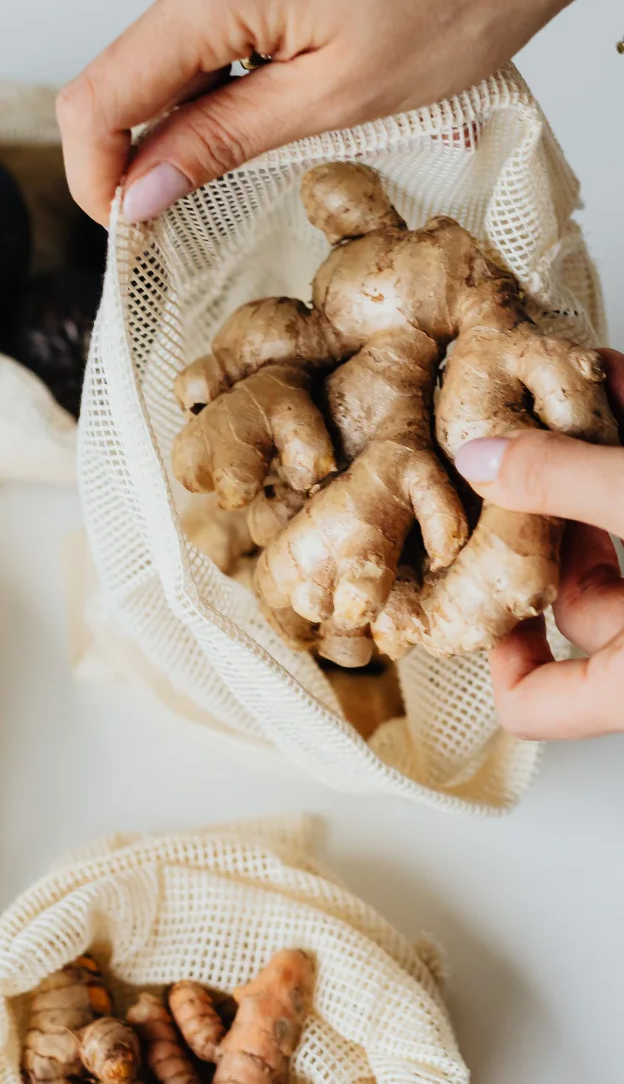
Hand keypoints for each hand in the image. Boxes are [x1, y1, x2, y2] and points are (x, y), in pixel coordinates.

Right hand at [58, 0, 623, 225]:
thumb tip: (138, 191)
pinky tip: (294, 76)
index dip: (96, 175)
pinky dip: (229, 69)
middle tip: (226, 190)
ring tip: (295, 113)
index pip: (99, 96)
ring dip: (204, 107)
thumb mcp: (333, 100)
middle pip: (131, 75)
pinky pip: (204, 20)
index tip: (127, 224)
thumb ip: (219, 146)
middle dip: (160, 145)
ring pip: (170, 52)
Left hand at [454, 349, 623, 739]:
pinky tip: (618, 378)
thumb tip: (476, 455)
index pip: (534, 704)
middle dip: (552, 511)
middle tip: (519, 447)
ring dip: (595, 461)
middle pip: (580, 598)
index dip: (494, 652)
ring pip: (623, 533)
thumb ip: (566, 482)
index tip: (475, 578)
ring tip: (578, 386)